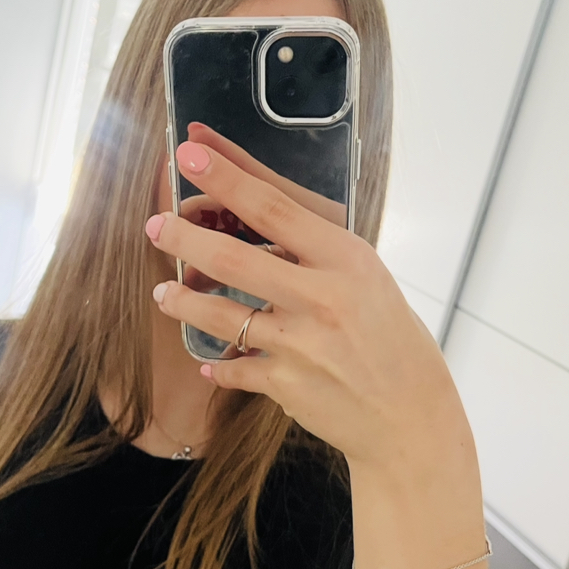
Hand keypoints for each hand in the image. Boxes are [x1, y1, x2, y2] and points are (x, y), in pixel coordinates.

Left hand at [145, 137, 473, 472]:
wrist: (412, 415)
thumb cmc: (394, 340)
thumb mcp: (367, 279)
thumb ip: (314, 253)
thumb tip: (256, 226)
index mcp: (346, 259)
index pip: (274, 207)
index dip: (226, 177)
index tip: (189, 152)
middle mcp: (322, 298)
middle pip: (234, 259)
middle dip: (184, 237)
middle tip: (156, 226)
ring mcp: (301, 345)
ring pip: (221, 317)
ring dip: (182, 302)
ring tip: (163, 292)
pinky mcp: (286, 386)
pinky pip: (234, 370)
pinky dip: (217, 366)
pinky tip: (208, 362)